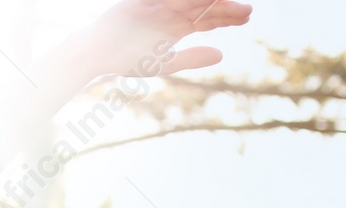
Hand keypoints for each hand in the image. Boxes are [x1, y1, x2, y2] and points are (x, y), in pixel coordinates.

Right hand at [81, 0, 253, 79]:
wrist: (97, 52)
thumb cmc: (125, 60)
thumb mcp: (162, 63)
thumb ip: (190, 58)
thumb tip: (221, 55)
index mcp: (176, 28)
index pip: (208, 19)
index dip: (227, 17)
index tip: (247, 16)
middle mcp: (172, 13)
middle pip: (206, 6)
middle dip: (227, 7)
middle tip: (248, 10)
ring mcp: (161, 3)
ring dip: (212, 0)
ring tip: (233, 2)